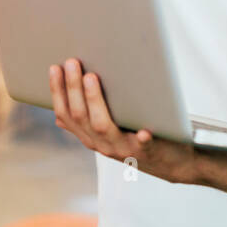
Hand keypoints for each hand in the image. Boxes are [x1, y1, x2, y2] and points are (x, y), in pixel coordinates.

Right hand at [48, 57, 197, 184]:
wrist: (171, 165)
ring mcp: (123, 149)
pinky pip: (143, 146)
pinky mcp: (148, 152)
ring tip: (91, 77)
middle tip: (72, 62)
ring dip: (94, 101)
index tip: (55, 67)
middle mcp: (102, 144)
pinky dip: (141, 138)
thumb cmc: (138, 139)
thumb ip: (88, 122)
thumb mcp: (109, 132)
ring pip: (102, 126)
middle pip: (80, 116)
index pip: (65, 114)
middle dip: (73, 88)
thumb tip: (59, 113)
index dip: (57, 92)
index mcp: (90, 136)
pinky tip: (143, 129)